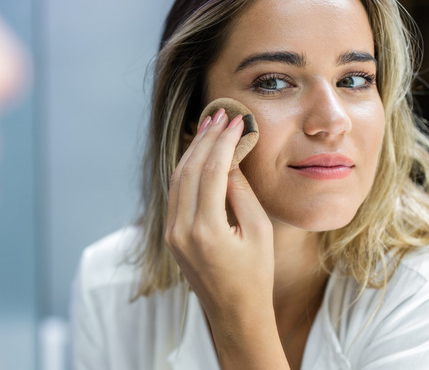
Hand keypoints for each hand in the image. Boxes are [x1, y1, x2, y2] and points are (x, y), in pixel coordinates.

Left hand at [165, 109, 282, 367]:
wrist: (234, 313)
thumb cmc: (255, 275)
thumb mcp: (258, 231)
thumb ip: (241, 192)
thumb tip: (230, 158)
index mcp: (206, 230)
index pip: (211, 172)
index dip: (223, 142)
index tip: (235, 121)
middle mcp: (181, 230)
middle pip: (189, 170)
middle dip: (205, 139)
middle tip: (220, 115)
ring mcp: (172, 233)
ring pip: (177, 179)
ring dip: (193, 150)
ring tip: (209, 126)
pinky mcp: (171, 235)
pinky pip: (176, 193)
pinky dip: (186, 170)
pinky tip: (197, 153)